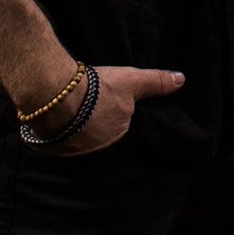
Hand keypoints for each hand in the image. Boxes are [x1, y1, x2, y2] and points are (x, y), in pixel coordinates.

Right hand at [37, 65, 185, 155]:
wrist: (54, 92)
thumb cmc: (97, 88)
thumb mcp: (132, 81)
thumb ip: (156, 82)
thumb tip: (181, 80)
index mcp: (119, 139)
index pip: (123, 135)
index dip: (118, 124)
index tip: (113, 114)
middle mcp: (97, 152)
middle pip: (101, 140)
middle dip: (99, 130)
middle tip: (94, 114)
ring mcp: (73, 154)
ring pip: (80, 143)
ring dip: (79, 134)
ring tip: (76, 119)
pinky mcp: (52, 151)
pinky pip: (60, 144)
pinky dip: (61, 136)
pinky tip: (59, 125)